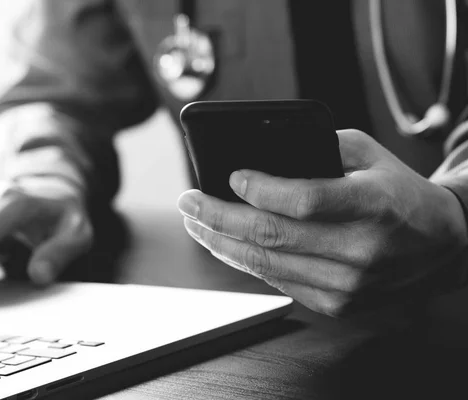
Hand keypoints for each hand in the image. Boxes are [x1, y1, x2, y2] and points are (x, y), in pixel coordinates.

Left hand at [178, 129, 467, 316]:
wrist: (443, 247)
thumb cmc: (400, 194)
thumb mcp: (371, 156)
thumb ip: (320, 147)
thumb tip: (262, 152)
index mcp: (374, 205)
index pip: (305, 200)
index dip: (261, 189)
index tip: (230, 177)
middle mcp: (361, 250)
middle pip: (272, 236)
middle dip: (218, 217)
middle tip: (189, 202)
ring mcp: (348, 285)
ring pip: (266, 265)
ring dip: (221, 243)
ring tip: (196, 223)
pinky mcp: (338, 304)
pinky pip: (278, 282)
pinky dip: (245, 262)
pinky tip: (226, 245)